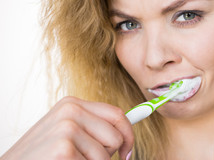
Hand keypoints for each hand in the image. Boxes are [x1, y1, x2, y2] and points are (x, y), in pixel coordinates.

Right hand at [1, 96, 133, 159]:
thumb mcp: (66, 133)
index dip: (128, 134)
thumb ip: (92, 127)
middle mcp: (71, 110)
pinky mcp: (63, 148)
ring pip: (106, 154)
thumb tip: (125, 134)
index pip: (116, 114)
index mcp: (73, 104)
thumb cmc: (41, 155)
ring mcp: (67, 128)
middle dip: (109, 154)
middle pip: (116, 135)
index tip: (127, 150)